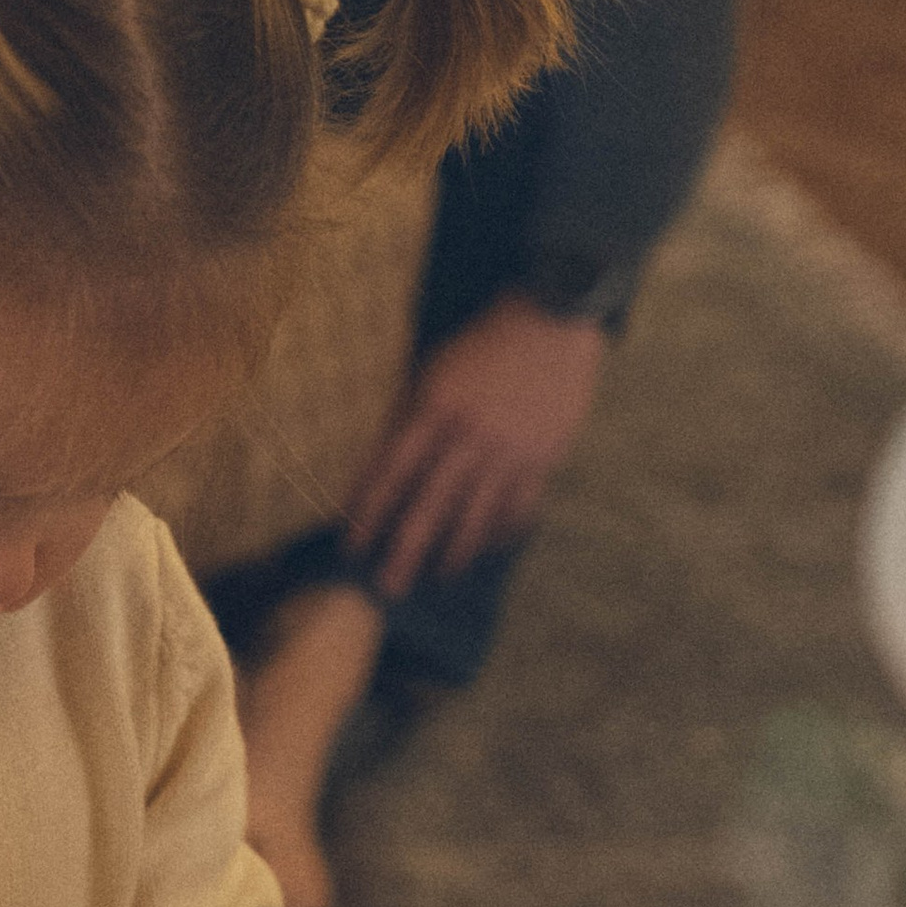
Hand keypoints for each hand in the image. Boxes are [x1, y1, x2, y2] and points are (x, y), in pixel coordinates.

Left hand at [345, 296, 608, 594]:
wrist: (552, 319)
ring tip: (438, 575)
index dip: (369, 511)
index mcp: (435, 408)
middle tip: (388, 587)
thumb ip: (408, 417)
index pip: (391, 471)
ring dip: (454, 552)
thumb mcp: (433, 369)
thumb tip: (381, 469)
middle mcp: (470, 435)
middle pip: (430, 505)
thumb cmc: (482, 344)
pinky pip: (518, 508)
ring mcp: (510, 450)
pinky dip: (499, 532)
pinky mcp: (544, 457)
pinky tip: (485, 548)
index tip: (352, 544)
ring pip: (476, 516)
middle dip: (406, 550)